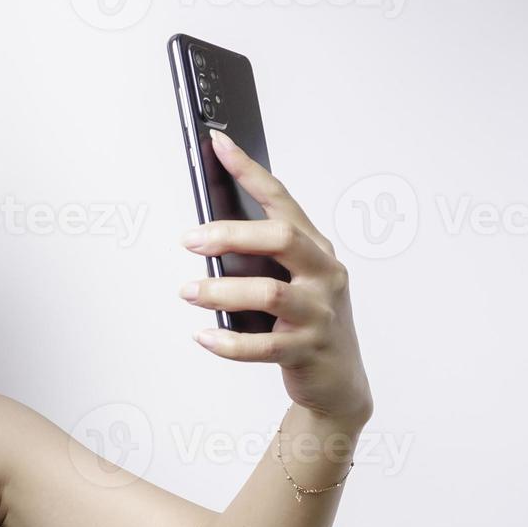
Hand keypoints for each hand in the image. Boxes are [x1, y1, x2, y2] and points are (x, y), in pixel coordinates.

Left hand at [178, 129, 372, 424]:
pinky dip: (227, 342)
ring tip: (188, 292)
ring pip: (269, 292)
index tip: (219, 146)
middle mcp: (324, 274)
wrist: (340, 380)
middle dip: (231, 235)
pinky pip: (262, 346)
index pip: (282, 201)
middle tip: (191, 240)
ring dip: (220, 291)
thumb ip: (264, 259)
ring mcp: (319, 313)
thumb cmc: (307, 322)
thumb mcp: (294, 281)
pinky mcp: (307, 350)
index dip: (249, 171)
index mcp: (317, 249)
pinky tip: (203, 336)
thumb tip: (208, 235)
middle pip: (281, 239)